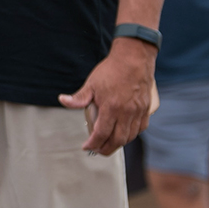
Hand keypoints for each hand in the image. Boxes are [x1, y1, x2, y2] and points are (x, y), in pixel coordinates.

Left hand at [60, 38, 155, 154]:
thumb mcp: (91, 83)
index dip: (93, 144)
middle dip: (105, 149)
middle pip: (117, 140)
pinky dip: (131, 135)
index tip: (86, 146)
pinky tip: (124, 134)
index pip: (101, 134)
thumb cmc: (111, 70)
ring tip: (108, 144)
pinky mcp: (146, 108)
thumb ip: (78, 97)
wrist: (134, 57)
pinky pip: (140, 128)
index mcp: (111, 107)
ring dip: (118, 144)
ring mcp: (138, 111)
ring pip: (130, 136)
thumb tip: (62, 100)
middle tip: (97, 150)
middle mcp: (126, 112)